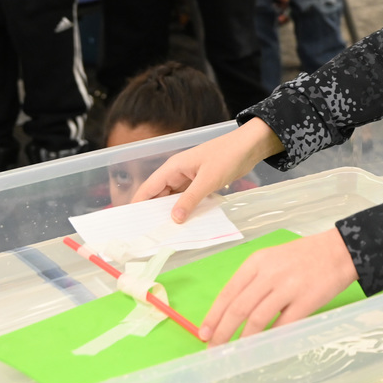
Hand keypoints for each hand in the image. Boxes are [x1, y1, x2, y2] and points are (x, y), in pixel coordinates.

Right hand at [133, 117, 282, 222]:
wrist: (250, 146)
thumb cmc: (228, 156)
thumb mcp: (208, 180)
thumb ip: (190, 199)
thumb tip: (174, 219)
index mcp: (172, 168)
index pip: (148, 189)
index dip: (138, 206)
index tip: (131, 225)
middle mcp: (177, 173)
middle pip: (158, 196)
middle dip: (153, 213)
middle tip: (149, 236)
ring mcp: (189, 178)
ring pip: (173, 199)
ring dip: (170, 213)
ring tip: (164, 234)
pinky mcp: (200, 183)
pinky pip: (187, 198)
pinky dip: (185, 209)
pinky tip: (185, 224)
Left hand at [200, 227, 358, 344]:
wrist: (338, 250)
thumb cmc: (303, 256)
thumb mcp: (272, 259)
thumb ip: (253, 281)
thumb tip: (231, 312)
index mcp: (257, 261)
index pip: (228, 292)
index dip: (214, 316)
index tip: (204, 333)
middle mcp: (270, 273)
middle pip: (238, 308)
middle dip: (223, 332)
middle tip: (215, 348)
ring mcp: (288, 287)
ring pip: (256, 319)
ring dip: (243, 339)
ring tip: (236, 351)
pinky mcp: (305, 301)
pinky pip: (282, 325)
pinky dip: (269, 338)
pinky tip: (262, 345)